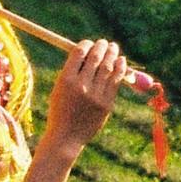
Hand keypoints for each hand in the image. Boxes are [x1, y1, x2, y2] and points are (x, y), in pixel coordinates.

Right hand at [43, 37, 132, 155]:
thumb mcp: (59, 90)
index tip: (89, 43)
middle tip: (103, 43)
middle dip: (101, 47)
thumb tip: (88, 53)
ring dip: (112, 54)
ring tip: (113, 47)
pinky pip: (116, 81)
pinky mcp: (107, 104)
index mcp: (66, 80)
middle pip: (95, 58)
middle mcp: (81, 86)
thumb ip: (72, 73)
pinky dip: (120, 68)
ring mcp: (96, 95)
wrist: (65, 138)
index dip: (86, 45)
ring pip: (108, 67)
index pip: (79, 53)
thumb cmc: (60, 111)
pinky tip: (121, 61)